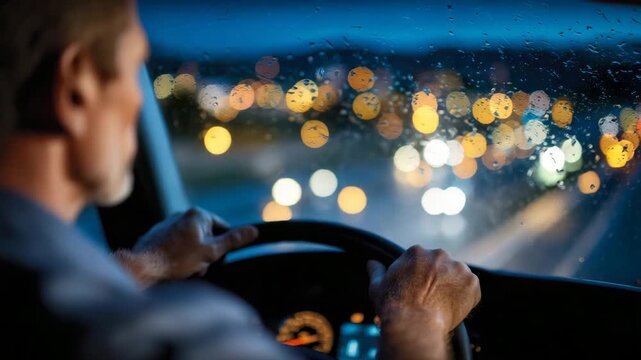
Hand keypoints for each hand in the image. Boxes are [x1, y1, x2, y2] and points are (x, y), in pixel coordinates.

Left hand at [116, 208, 257, 286]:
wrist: (143, 269)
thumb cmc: (176, 260)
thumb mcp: (211, 252)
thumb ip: (233, 241)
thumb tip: (253, 230)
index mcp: (197, 214)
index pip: (223, 228)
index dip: (223, 245)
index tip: (217, 258)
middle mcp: (181, 215)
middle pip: (206, 237)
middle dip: (206, 254)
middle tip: (198, 266)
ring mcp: (167, 225)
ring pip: (191, 244)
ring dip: (192, 258)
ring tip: (184, 270)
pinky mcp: (156, 236)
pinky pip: (175, 248)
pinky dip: (177, 258)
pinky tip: (172, 269)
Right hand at [367, 246, 479, 358]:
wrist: (413, 323)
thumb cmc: (393, 305)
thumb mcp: (378, 286)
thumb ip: (377, 271)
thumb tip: (371, 263)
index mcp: (416, 252)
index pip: (423, 261)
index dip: (421, 276)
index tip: (419, 289)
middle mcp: (439, 254)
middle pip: (442, 265)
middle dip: (438, 278)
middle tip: (432, 298)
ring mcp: (457, 267)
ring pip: (458, 275)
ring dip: (453, 285)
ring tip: (442, 304)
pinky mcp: (471, 282)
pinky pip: (472, 288)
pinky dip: (466, 297)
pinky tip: (453, 308)